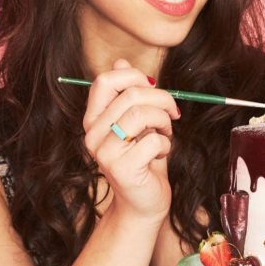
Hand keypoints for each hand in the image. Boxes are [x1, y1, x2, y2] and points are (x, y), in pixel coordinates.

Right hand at [83, 59, 179, 223]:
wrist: (144, 203)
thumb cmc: (144, 160)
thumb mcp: (138, 122)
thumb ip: (129, 94)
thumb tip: (120, 62)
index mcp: (94, 119)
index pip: (104, 81)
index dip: (133, 77)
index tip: (153, 87)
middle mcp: (92, 134)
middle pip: (130, 95)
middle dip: (161, 99)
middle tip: (172, 114)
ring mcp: (104, 152)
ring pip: (142, 114)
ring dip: (163, 121)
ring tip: (165, 133)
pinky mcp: (121, 168)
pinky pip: (153, 140)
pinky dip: (165, 144)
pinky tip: (161, 153)